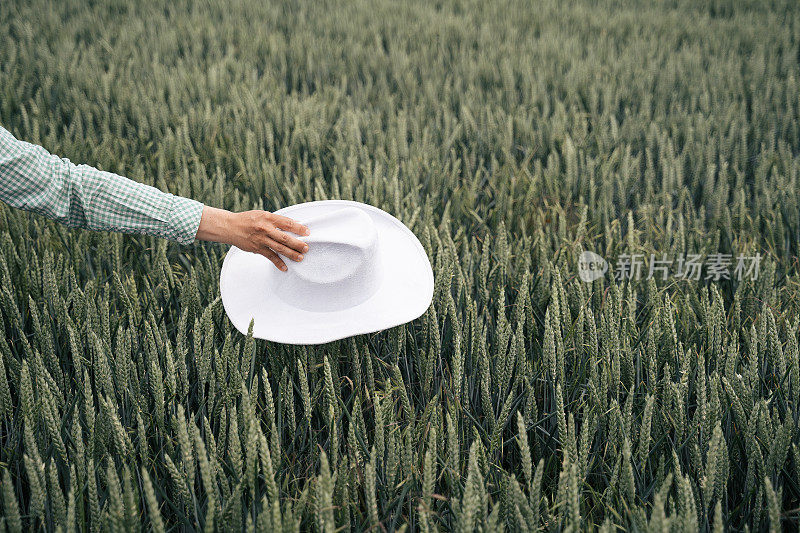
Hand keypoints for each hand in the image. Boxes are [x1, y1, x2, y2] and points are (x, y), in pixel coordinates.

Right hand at [195, 206, 309, 270]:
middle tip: (306, 248)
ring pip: (279, 248)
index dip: (298, 228)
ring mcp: (261, 239)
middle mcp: (265, 228)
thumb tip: (293, 225)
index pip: (287, 223)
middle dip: (297, 243)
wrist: (229, 226)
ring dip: (291, 254)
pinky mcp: (257, 248)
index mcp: (268, 218)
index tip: (307, 232)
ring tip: (300, 257)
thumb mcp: (262, 215)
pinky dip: (278, 263)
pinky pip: (270, 257)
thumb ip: (277, 220)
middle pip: (284, 237)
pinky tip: (285, 267)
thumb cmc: (247, 220)